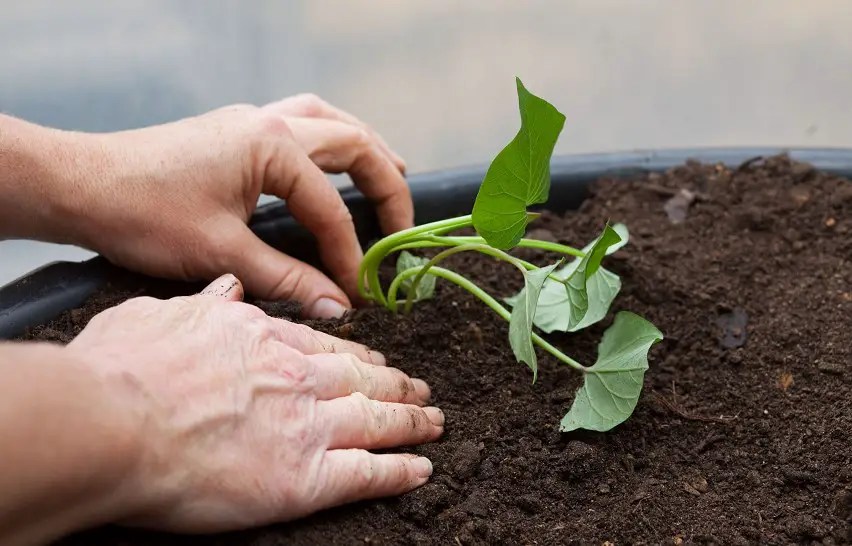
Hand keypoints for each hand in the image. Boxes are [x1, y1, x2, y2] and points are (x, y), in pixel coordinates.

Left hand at [65, 95, 411, 317]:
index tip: (361, 292)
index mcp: (271, 146)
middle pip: (353, 143)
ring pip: (330, 121)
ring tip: (391, 176)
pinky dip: (329, 143)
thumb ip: (289, 280)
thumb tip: (340, 308)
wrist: (81, 184)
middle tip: (402, 228)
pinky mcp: (235, 131)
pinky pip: (302, 123)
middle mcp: (269, 123)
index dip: (352, 253)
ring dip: (364, 150)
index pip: (331, 206)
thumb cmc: (143, 213)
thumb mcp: (222, 254)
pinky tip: (330, 165)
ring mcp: (251, 121)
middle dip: (385, 186)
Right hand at [67, 274, 440, 531]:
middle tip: (421, 388)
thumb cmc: (123, 368)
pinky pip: (369, 472)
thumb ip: (205, 303)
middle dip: (397, 383)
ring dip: (412, 421)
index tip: (375, 360)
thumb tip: (229, 287)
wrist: (112, 421)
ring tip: (434, 421)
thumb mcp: (161, 314)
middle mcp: (296, 377)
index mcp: (263, 338)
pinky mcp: (304, 478)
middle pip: (363, 377)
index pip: (326, 345)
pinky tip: (420, 469)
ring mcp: (307, 425)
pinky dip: (400, 470)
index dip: (357, 354)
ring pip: (378, 419)